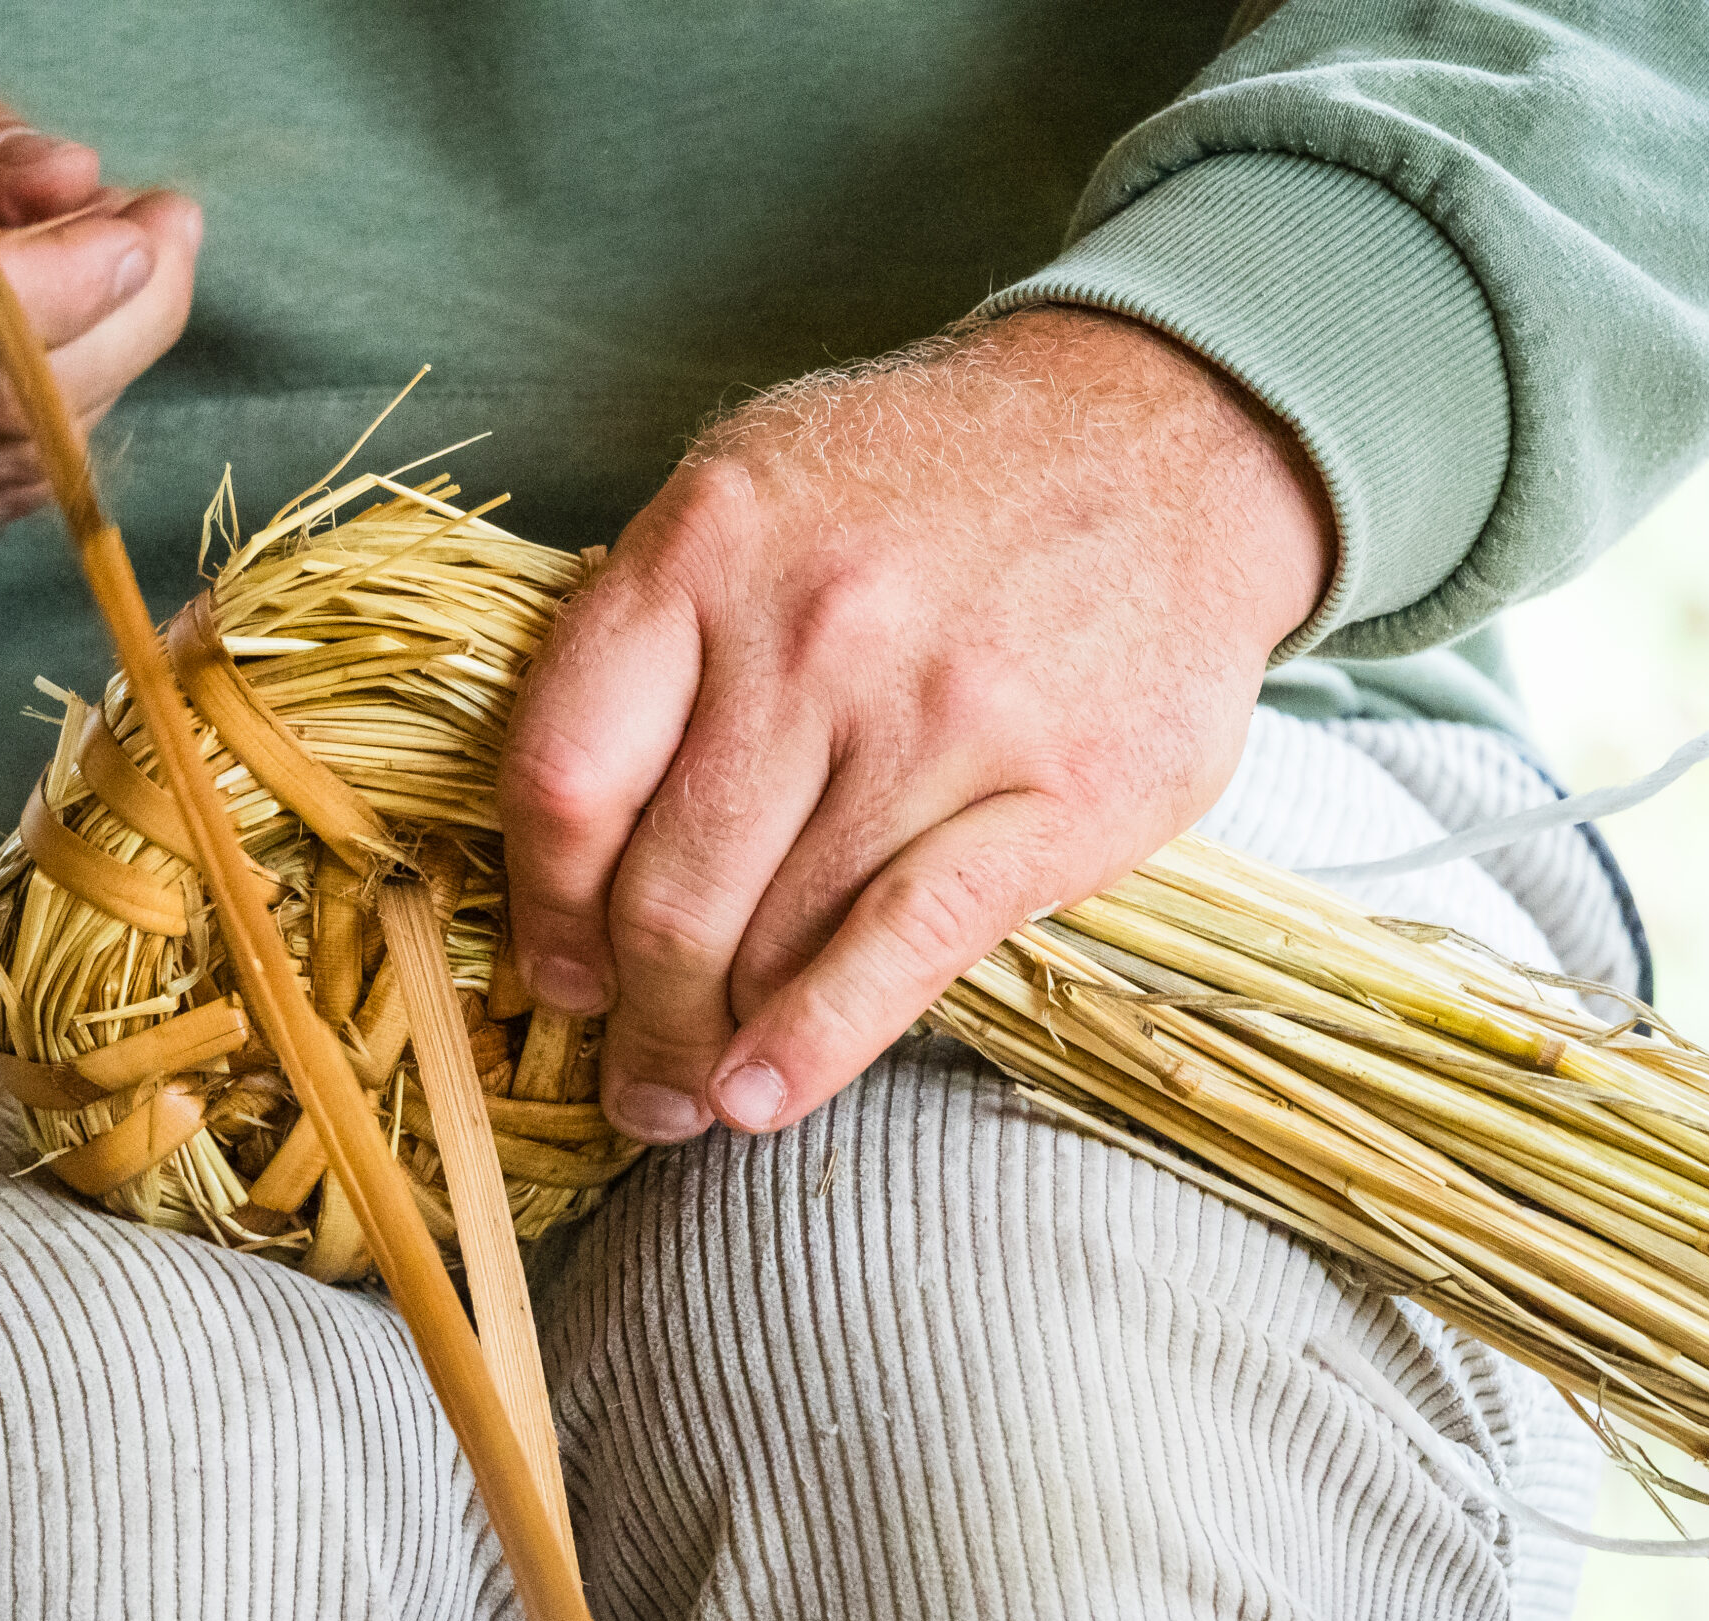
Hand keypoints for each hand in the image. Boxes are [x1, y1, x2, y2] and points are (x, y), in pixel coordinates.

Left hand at [499, 307, 1334, 1143]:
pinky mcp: (1051, 795)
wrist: (1165, 431)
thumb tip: (570, 834)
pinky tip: (763, 1099)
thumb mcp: (753, 489)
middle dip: (633, 1016)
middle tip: (630, 1080)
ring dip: (713, 1045)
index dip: (543, 908)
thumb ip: (654, 635)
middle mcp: (810, 629)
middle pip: (665, 888)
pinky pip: (902, 948)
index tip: (558, 972)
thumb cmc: (927, 483)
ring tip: (692, 1098)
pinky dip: (817, 1043)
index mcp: (706, 549)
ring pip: (771, 934)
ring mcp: (934, 715)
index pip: (565, 777)